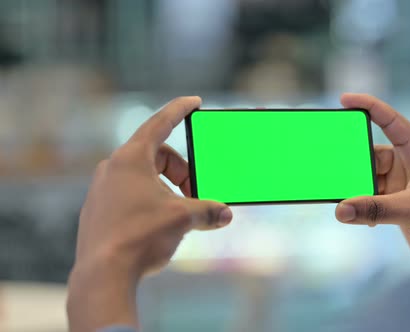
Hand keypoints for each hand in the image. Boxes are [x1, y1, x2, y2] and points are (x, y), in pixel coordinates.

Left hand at [67, 97, 232, 330]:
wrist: (103, 275)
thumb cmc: (141, 237)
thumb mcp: (183, 219)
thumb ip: (208, 210)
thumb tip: (225, 215)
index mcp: (131, 158)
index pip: (160, 123)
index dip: (180, 110)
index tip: (194, 102)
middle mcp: (112, 168)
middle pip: (157, 157)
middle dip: (183, 172)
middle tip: (197, 194)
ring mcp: (101, 190)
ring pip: (143, 178)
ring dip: (167, 189)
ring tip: (179, 214)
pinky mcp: (97, 211)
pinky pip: (129, 195)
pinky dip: (150, 202)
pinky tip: (158, 226)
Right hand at [335, 94, 409, 269]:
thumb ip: (374, 209)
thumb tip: (340, 209)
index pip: (393, 121)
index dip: (370, 106)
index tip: (344, 100)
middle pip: (373, 152)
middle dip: (355, 161)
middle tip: (336, 169)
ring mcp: (402, 183)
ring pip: (367, 175)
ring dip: (356, 188)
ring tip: (348, 200)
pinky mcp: (394, 201)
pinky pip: (367, 194)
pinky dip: (360, 203)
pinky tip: (362, 218)